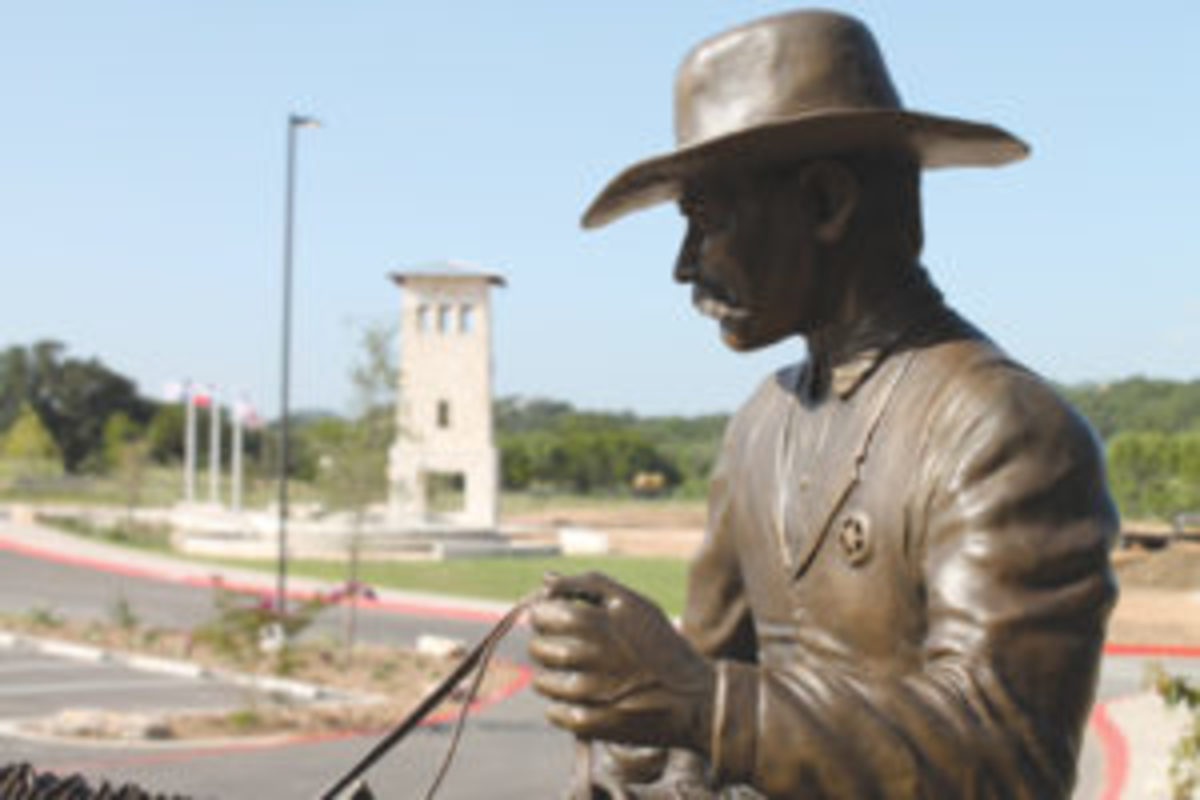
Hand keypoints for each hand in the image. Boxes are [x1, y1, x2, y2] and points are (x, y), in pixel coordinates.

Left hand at [528, 572, 714, 753]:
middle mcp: (598, 653)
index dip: (541, 615)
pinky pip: (556, 714)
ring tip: (560, 677)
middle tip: (550, 649)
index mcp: (606, 620)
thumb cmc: (662, 645)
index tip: (548, 620)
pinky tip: (574, 701)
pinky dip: (558, 709)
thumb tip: (546, 579)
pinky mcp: (596, 722)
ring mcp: (596, 690)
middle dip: (540, 646)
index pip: (548, 612)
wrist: (696, 699)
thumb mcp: (635, 604)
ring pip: (544, 683)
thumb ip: (591, 585)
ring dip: (545, 679)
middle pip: (541, 647)